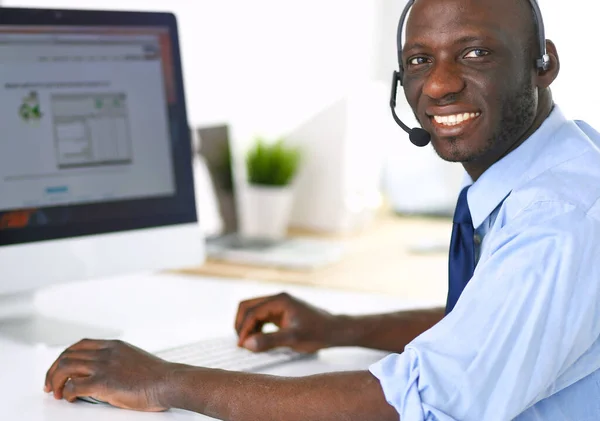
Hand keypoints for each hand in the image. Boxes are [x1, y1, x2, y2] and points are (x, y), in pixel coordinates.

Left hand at [44, 339, 173, 410]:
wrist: (169, 382)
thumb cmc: (158, 376)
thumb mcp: (135, 359)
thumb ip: (119, 361)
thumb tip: (106, 373)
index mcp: (114, 345)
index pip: (80, 344)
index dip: (65, 356)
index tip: (60, 369)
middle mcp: (106, 352)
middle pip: (68, 355)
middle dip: (53, 370)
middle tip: (51, 385)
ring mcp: (104, 366)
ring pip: (65, 367)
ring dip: (55, 381)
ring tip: (56, 393)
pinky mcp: (103, 383)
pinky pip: (74, 386)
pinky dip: (66, 393)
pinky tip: (69, 398)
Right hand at [235, 292, 339, 352]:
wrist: (335, 330)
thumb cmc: (318, 332)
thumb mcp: (293, 338)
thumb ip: (269, 341)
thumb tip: (247, 344)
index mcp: (280, 300)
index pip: (252, 312)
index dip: (244, 329)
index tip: (242, 345)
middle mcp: (277, 299)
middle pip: (248, 306)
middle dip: (241, 324)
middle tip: (241, 343)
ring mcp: (278, 305)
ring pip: (252, 312)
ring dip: (247, 326)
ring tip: (249, 344)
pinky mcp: (280, 313)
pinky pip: (260, 318)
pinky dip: (255, 328)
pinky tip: (258, 340)